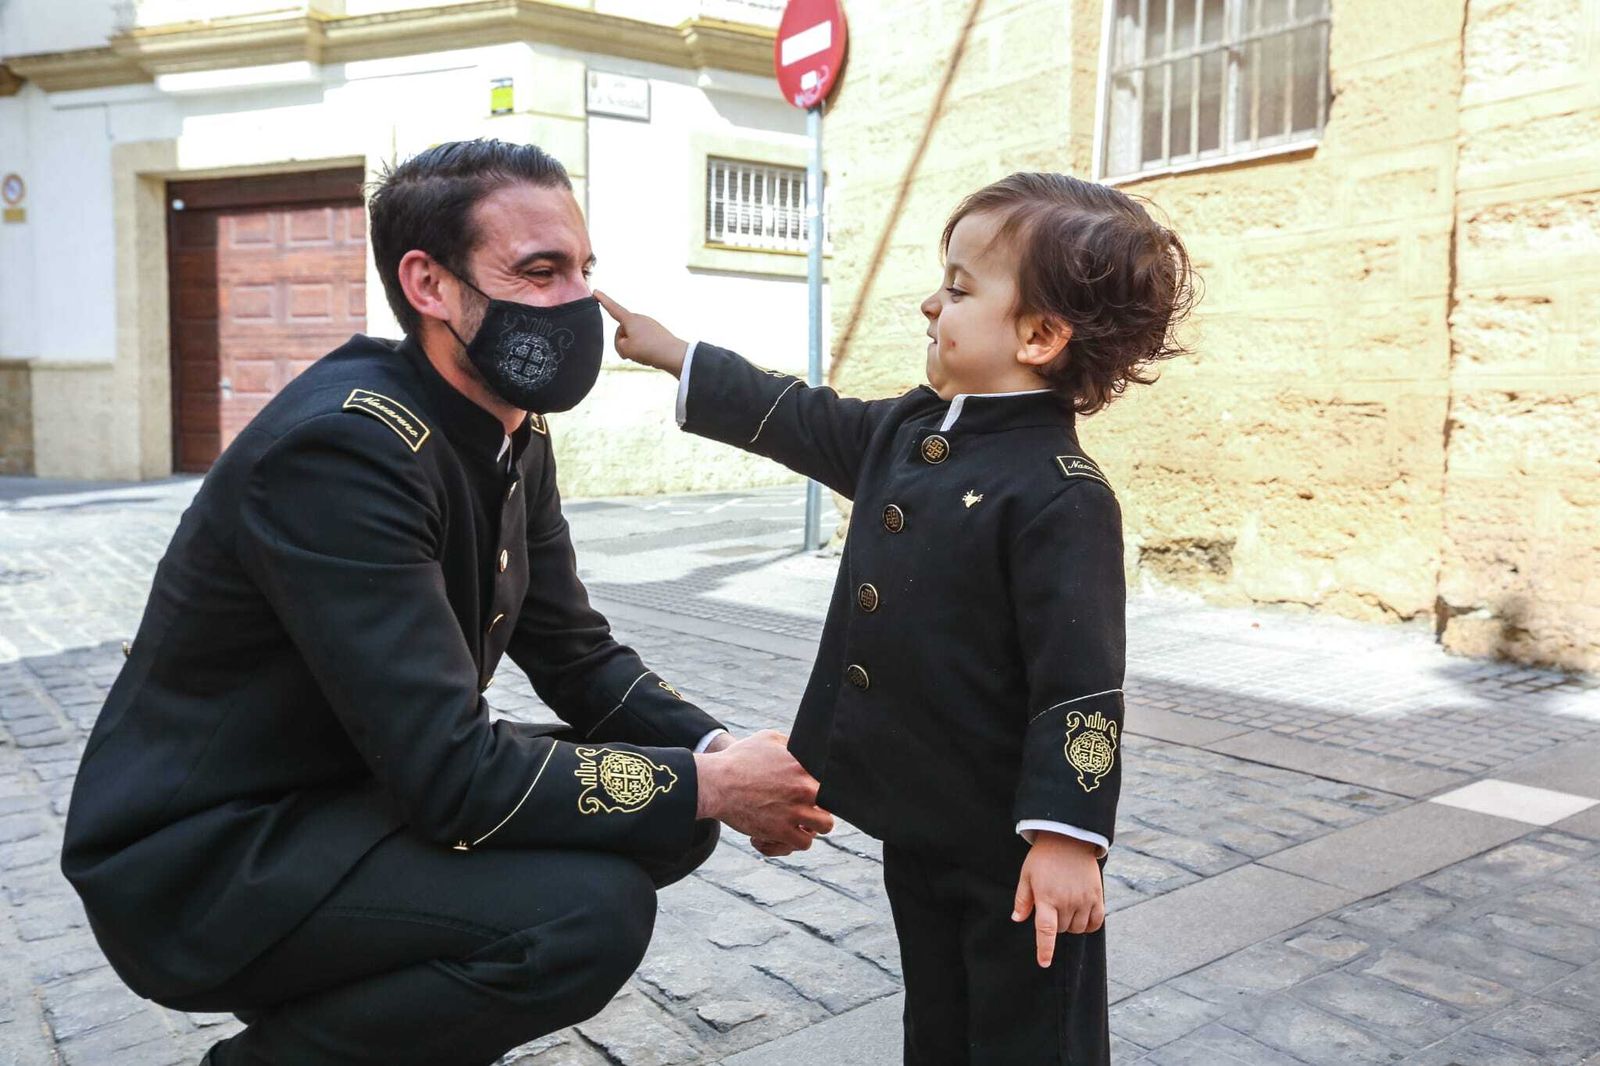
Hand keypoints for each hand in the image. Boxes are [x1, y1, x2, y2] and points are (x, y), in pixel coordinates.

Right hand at [594, 291, 688, 374]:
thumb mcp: (625, 350)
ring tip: (643, 355)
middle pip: (622, 331)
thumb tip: (628, 342)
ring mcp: (649, 325)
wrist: (673, 354)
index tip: (595, 292)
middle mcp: (640, 318)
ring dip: (633, 347)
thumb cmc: (648, 350)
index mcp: (630, 319)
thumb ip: (619, 344)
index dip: (603, 300)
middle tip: (630, 354)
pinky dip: (643, 349)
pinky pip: (643, 341)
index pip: (612, 308)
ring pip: (633, 337)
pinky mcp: (656, 332)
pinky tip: (650, 356)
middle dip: (622, 343)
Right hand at [694, 730, 832, 850]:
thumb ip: (791, 745)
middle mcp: (803, 790)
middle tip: (810, 807)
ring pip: (824, 826)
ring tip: (800, 823)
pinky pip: (803, 843)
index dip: (828, 787)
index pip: (833, 781)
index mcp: (803, 767)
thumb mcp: (768, 739)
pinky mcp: (780, 831)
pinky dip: (795, 841)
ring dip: (814, 825)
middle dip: (823, 806)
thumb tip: (803, 748)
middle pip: (834, 803)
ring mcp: (794, 812)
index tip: (818, 791)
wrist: (716, 783)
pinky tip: (783, 835)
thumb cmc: (739, 759)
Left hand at [1012, 833, 1104, 967]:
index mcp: (1047, 897)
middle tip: (1052, 904)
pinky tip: (1082, 914)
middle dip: (1055, 923)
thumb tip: (1017, 919)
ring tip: (1066, 905)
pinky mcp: (1098, 896)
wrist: (1069, 838)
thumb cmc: (1044, 857)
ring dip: (1071, 924)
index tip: (1044, 963)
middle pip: (1062, 929)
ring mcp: (1084, 899)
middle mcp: (1067, 901)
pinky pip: (1096, 922)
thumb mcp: (1027, 875)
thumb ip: (1023, 899)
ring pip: (1078, 928)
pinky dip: (1089, 924)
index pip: (1046, 931)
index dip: (1045, 949)